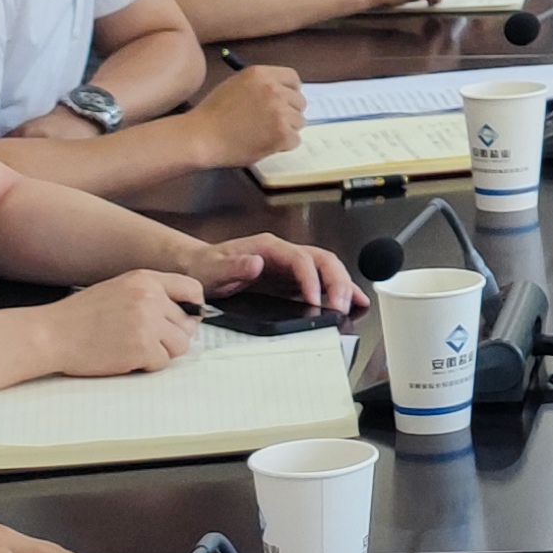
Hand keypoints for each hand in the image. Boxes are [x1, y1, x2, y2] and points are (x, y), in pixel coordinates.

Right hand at [33, 272, 210, 377]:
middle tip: (145, 340)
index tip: (185, 320)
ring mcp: (147, 323)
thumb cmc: (80, 316)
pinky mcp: (141, 348)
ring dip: (161, 352)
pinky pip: (162, 363)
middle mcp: (150, 298)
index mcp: (145, 279)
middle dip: (170, 337)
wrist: (51, 334)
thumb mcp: (118, 289)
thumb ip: (151, 295)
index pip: (192, 290)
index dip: (193, 309)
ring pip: (180, 345)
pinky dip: (147, 366)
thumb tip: (186, 314)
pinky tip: (125, 358)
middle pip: (187, 324)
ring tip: (134, 348)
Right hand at [188, 61, 308, 165]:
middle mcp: (274, 90)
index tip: (286, 102)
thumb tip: (283, 93)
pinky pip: (295, 140)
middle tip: (273, 123)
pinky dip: (283, 145)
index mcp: (261, 74)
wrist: (201, 136)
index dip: (291, 91)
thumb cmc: (212, 113)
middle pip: (300, 101)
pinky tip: (266, 145)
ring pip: (300, 122)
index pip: (293, 78)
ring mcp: (279, 112)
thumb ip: (260, 86)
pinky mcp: (281, 134)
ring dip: (287, 129)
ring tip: (265, 134)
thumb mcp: (236, 85)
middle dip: (290, 113)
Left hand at [194, 233, 361, 316]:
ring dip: (343, 285)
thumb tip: (256, 263)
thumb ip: (233, 266)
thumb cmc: (206, 267)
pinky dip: (338, 291)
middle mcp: (285, 253)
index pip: (300, 259)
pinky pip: (321, 283)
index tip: (315, 300)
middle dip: (337, 282)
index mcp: (269, 247)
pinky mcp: (292, 281)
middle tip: (341, 305)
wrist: (199, 269)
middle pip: (322, 260)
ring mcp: (291, 267)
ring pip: (327, 270)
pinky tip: (351, 301)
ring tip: (353, 305)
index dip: (311, 279)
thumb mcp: (213, 268)